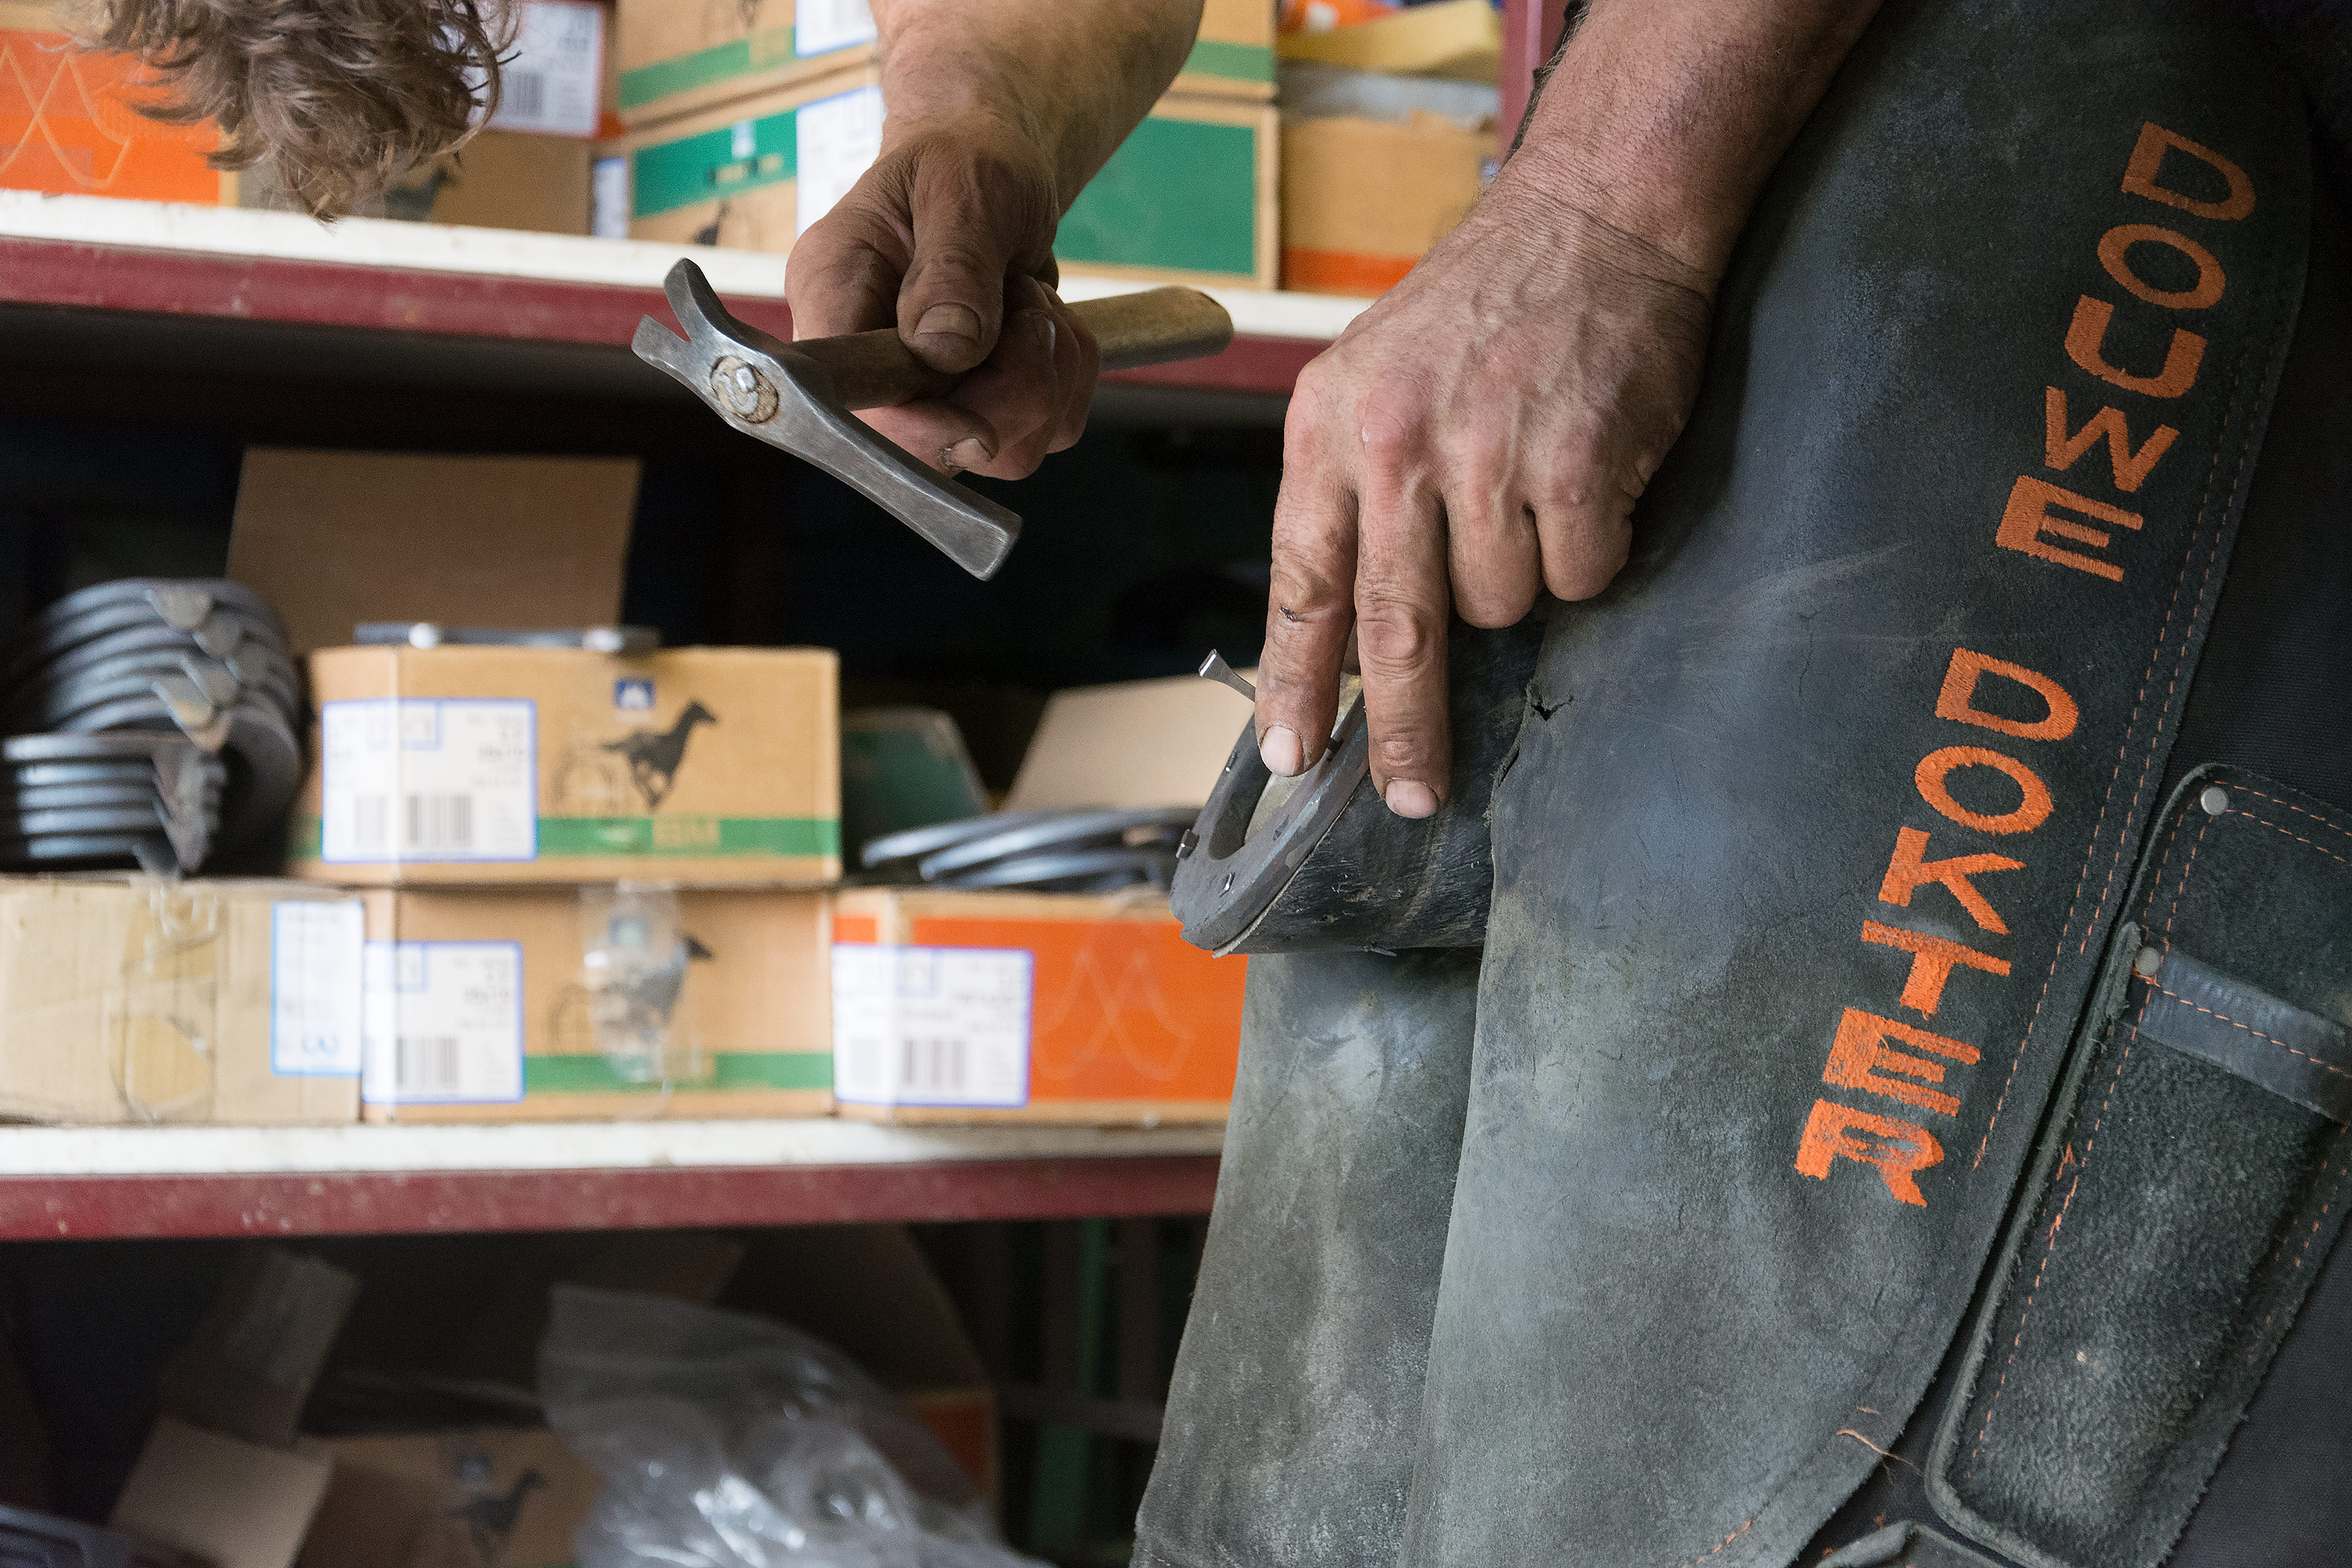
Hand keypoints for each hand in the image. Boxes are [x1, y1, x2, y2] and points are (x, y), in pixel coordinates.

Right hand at [784, 119, 1099, 478]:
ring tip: (1030, 297)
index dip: (917, 431)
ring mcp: (933, 395)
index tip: (978, 426)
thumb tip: (945, 351)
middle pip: (943, 444)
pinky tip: (1047, 317)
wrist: (992, 163)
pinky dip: (1072, 373)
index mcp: (835, 299)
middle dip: (1013, 383)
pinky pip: (1052, 429)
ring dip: (1049, 371)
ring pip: (1009, 448)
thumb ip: (954, 264)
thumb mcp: (961, 184)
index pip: (853, 402)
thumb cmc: (964, 157)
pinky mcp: (989, 404)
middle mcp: (873, 362)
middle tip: (1022, 298)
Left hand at [1255, 194, 1714, 814]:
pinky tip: (1586, 483)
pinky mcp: (1575, 465)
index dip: (1296, 682)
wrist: (1594, 218)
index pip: (1301, 584)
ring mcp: (1487, 455)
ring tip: (1531, 496)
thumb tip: (1342, 635)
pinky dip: (1589, 551)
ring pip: (1499, 608)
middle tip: (1410, 794)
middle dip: (1402, 729)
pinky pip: (1578, 575)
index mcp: (1329, 429)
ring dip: (1520, 581)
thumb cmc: (1481, 309)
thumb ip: (1349, 498)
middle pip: (1393, 631)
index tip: (1292, 755)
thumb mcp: (1370, 383)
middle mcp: (1397, 445)